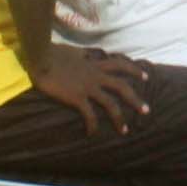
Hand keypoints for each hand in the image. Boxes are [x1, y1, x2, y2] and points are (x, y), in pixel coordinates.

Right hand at [32, 46, 149, 135]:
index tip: (146, 77)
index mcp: (94, 64)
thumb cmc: (52, 52)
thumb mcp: (73, 51)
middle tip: (146, 111)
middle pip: (122, 87)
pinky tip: (92, 134)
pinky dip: (93, 125)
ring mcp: (87, 87)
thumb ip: (82, 55)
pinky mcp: (77, 97)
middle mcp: (95, 75)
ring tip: (125, 130)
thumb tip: (85, 54)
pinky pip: (89, 114)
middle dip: (135, 100)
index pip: (120, 64)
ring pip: (111, 103)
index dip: (134, 70)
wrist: (40, 56)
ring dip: (119, 118)